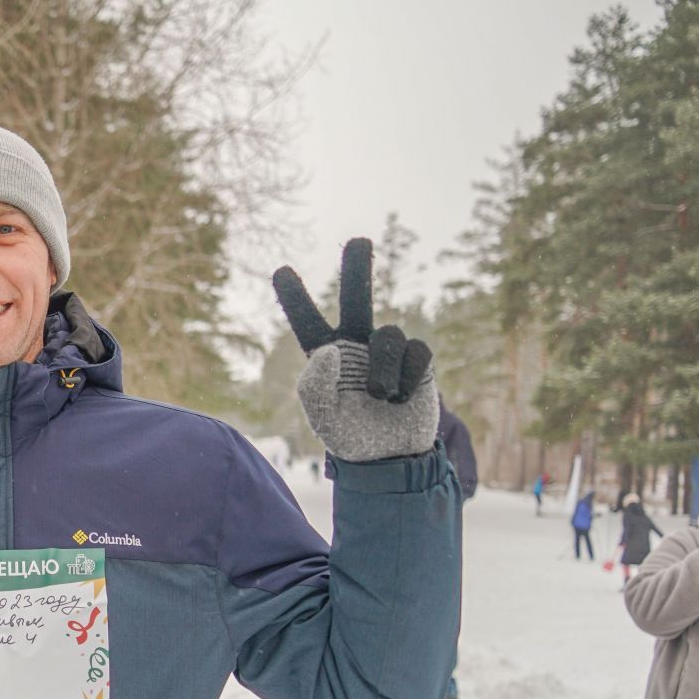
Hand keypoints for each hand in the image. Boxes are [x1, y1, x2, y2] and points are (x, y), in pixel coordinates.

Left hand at [273, 238, 438, 462]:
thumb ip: (315, 386)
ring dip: (384, 367)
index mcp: (327, 358)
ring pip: (389, 335)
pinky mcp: (419, 361)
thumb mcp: (322, 418)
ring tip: (381, 396)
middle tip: (359, 240)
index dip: (295, 298)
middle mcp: (357, 347)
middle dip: (357, 268)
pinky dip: (409, 376)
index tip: (280, 270)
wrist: (390, 458)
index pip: (309, 322)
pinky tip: (403, 397)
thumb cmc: (351, 437)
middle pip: (357, 298)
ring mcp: (389, 352)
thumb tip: (329, 348)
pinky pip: (416, 351)